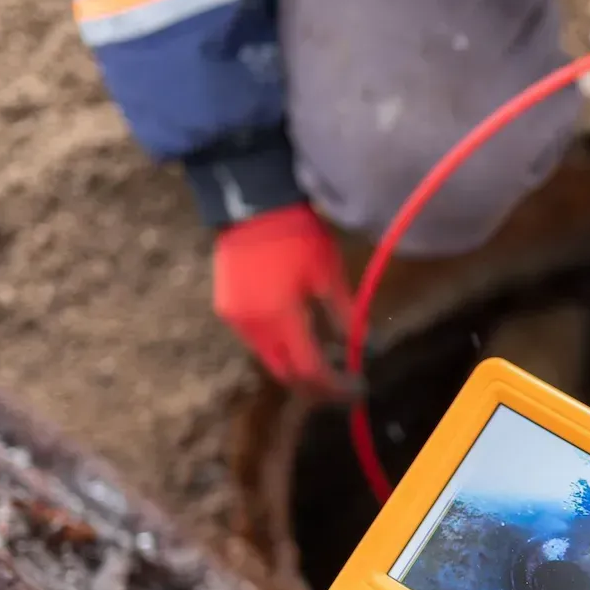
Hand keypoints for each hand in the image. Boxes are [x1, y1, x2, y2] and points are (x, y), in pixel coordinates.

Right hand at [213, 204, 354, 395]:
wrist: (252, 202)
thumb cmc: (297, 234)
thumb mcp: (329, 274)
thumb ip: (345, 316)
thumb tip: (364, 346)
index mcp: (281, 318)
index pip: (310, 371)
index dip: (336, 386)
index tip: (358, 388)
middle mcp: (253, 327)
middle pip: (287, 375)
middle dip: (317, 386)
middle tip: (343, 383)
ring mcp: (235, 320)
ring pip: (270, 360)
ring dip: (298, 367)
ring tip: (326, 358)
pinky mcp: (226, 309)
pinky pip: (256, 342)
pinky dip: (280, 348)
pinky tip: (299, 336)